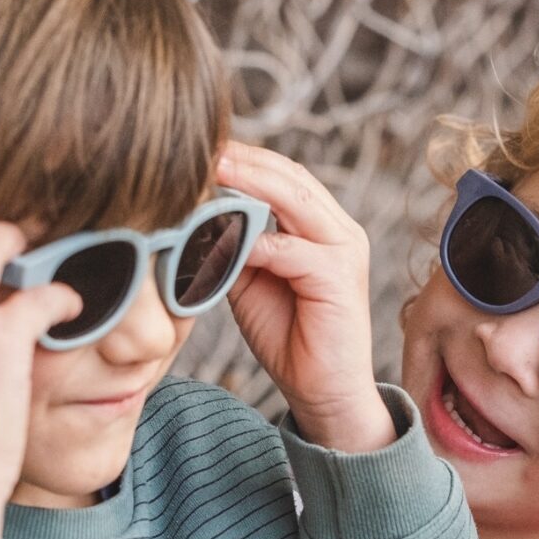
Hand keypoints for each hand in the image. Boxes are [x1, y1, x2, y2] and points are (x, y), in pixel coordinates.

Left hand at [217, 142, 394, 451]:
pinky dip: (253, 242)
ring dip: (249, 184)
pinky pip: (289, 249)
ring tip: (209, 171)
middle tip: (200, 147)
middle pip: (290, 176)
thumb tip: (194, 214)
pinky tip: (221, 238)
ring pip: (294, 200)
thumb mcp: (250, 280)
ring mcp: (344, 250)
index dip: (244, 159)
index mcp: (322, 226)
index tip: (199, 148)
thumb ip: (233, 245)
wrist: (325, 392)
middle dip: (243, 160)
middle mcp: (340, 230)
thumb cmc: (289, 337)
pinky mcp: (338, 277)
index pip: (284, 175)